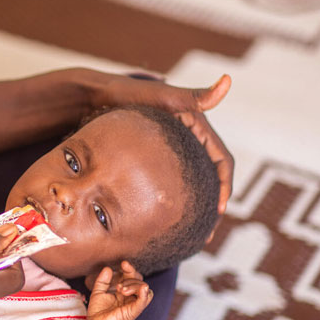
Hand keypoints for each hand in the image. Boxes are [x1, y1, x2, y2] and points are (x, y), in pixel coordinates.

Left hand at [75, 69, 233, 224]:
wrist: (92, 100)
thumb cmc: (126, 95)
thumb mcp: (161, 97)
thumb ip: (192, 96)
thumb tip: (228, 81)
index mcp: (197, 128)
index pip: (222, 161)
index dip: (225, 186)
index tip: (219, 210)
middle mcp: (187, 142)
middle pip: (209, 179)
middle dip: (211, 208)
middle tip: (206, 235)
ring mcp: (170, 154)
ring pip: (190, 187)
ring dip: (193, 212)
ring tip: (187, 238)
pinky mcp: (152, 163)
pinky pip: (169, 188)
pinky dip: (171, 206)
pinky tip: (162, 225)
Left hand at [84, 261, 152, 319]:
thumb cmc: (98, 312)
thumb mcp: (98, 292)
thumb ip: (102, 280)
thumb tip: (108, 268)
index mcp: (125, 292)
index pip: (133, 277)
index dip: (130, 269)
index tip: (123, 263)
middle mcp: (131, 298)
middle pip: (140, 281)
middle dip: (131, 278)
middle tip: (118, 286)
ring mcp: (134, 305)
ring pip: (145, 289)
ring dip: (134, 285)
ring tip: (120, 290)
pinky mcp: (133, 312)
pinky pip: (144, 301)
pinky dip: (145, 294)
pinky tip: (142, 289)